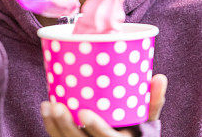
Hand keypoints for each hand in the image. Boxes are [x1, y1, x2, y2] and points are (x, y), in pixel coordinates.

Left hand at [41, 74, 167, 135]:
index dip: (96, 129)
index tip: (85, 114)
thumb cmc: (137, 133)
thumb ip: (153, 101)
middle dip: (66, 127)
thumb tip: (160, 76)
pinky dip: (51, 128)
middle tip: (57, 106)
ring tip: (47, 105)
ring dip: (54, 126)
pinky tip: (46, 110)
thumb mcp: (148, 123)